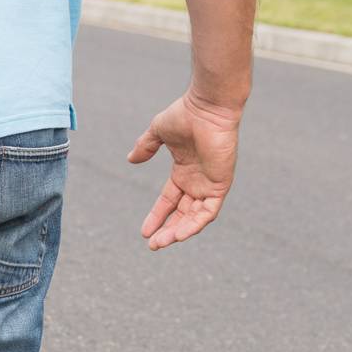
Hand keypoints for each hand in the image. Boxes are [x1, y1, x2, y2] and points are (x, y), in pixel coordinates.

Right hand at [127, 91, 241, 249]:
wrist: (208, 106)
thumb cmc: (186, 113)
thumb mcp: (158, 132)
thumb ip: (146, 146)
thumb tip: (130, 159)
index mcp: (184, 171)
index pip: (169, 200)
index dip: (157, 216)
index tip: (144, 231)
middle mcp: (198, 181)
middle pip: (182, 214)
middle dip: (167, 230)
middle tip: (153, 244)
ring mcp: (210, 184)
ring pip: (194, 217)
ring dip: (178, 232)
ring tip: (162, 243)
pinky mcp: (220, 185)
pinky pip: (208, 212)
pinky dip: (195, 224)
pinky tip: (179, 234)